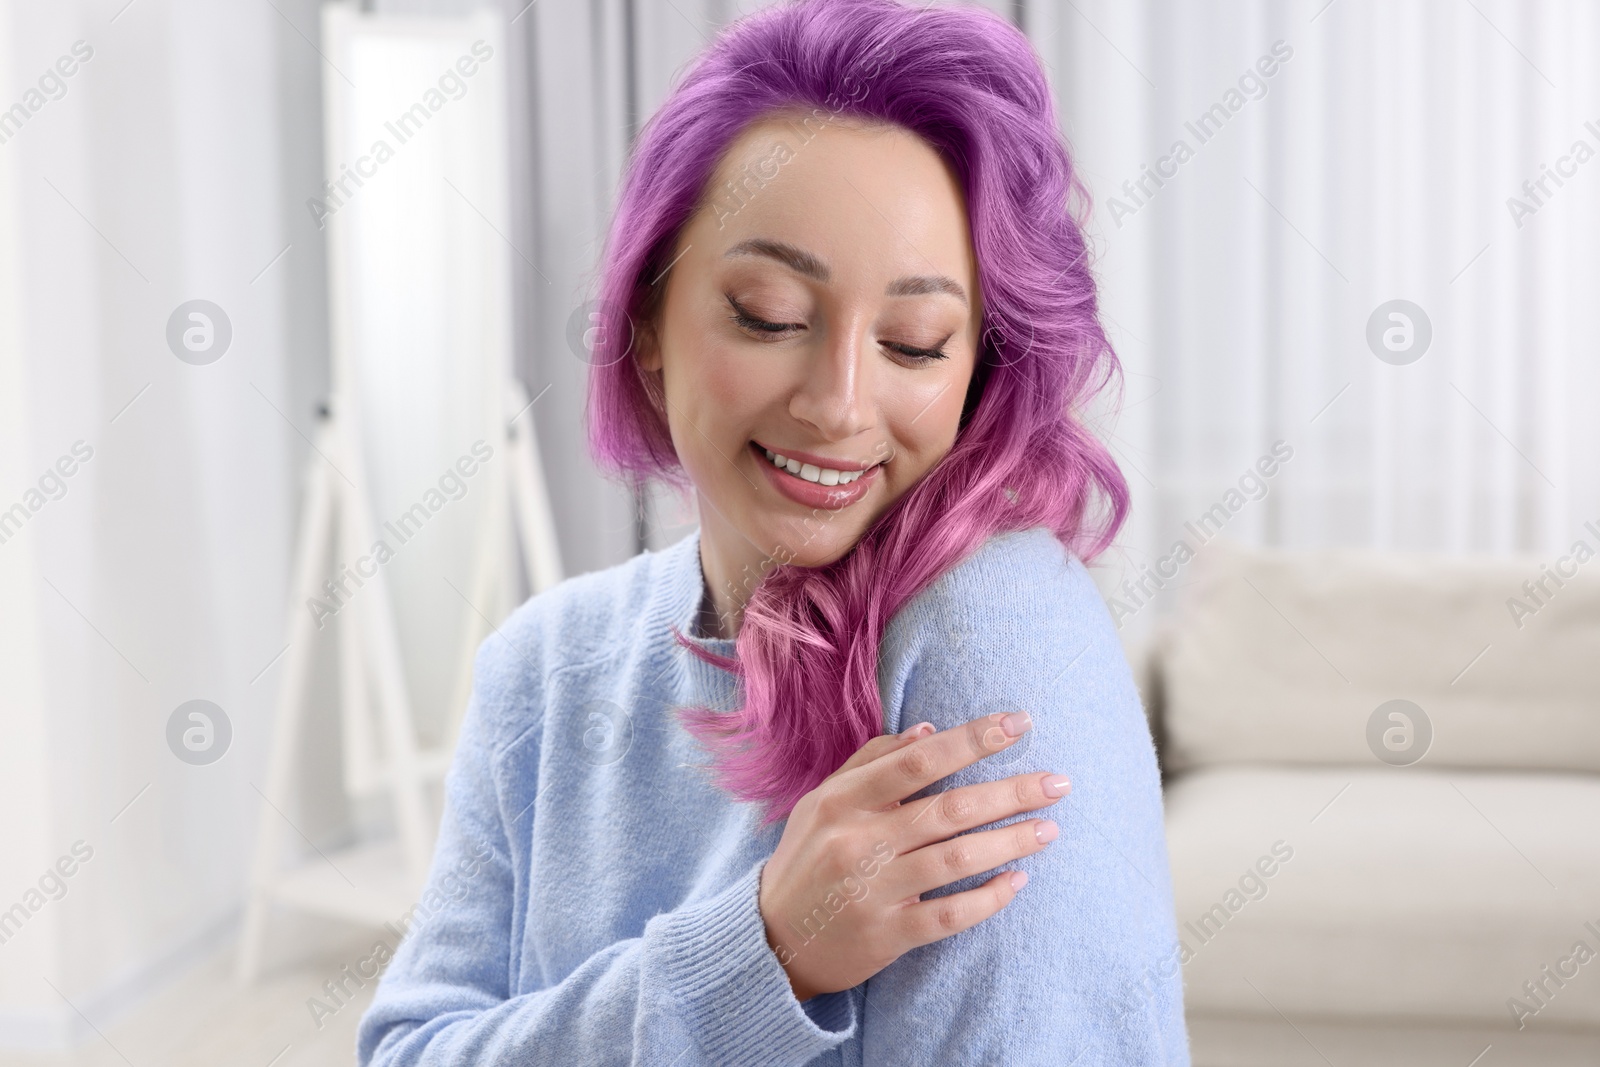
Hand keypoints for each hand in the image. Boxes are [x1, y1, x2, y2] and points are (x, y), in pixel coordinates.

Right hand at [758, 711, 1069, 1001]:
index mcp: (843, 801)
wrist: (771, 941)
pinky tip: (1018, 882)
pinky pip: (950, 915)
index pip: (917, 760)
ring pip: (957, 859)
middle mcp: (859, 841)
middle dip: (1011, 792)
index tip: (1019, 723)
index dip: (972, 739)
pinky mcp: (887, 935)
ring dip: (1010, 841)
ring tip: (1049, 828)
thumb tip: (930, 730)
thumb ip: (871, 762)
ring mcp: (874, 891)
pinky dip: (988, 898)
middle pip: (949, 808)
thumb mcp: (822, 802)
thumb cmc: (807, 859)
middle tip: (1058, 782)